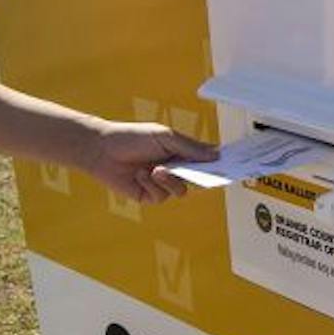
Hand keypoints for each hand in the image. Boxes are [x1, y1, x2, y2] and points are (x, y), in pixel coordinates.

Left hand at [80, 121, 214, 203]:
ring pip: (180, 191)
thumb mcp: (165, 136)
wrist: (102, 150)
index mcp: (181, 152)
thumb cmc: (132, 137)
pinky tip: (140, 175)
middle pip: (198, 179)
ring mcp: (163, 183)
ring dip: (168, 181)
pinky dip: (151, 185)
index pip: (205, 160)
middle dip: (197, 177)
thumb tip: (215, 155)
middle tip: (196, 172)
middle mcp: (175, 169)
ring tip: (155, 169)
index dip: (217, 164)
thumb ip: (190, 147)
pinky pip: (161, 197)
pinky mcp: (149, 195)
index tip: (230, 166)